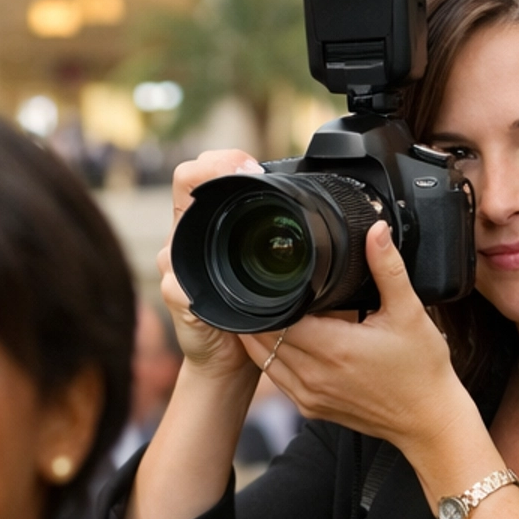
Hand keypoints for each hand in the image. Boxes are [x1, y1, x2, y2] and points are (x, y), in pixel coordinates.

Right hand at [157, 149, 265, 387]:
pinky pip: (176, 282)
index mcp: (209, 223)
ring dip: (201, 218)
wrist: (231, 358)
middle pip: (185, 180)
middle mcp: (187, 236)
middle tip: (249, 174)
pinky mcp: (175, 296)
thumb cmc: (253, 311)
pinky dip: (193, 281)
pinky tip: (215, 284)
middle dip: (213, 169)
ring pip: (178, 229)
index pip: (202, 170)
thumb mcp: (272, 268)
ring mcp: (177, 265)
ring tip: (236, 220)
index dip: (224, 160)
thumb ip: (288, 243)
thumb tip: (342, 225)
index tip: (254, 168)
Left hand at [244, 222, 475, 465]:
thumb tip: (375, 231)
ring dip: (262, 337)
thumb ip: (388, 268)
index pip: (278, 318)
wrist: (429, 420)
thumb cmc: (422, 370)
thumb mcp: (409, 312)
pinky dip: (272, 360)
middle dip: (262, 313)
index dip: (270, 297)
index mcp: (334, 348)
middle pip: (265, 338)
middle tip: (263, 290)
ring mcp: (310, 396)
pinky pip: (278, 380)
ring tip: (265, 312)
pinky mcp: (312, 409)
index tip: (272, 279)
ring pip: (264, 361)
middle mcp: (315, 375)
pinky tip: (281, 342)